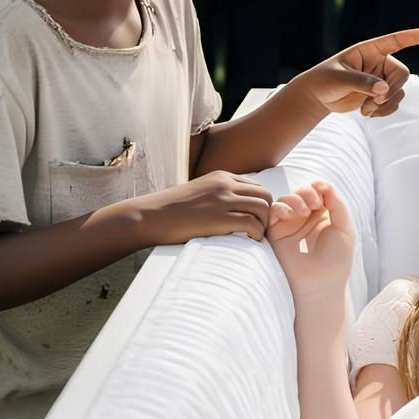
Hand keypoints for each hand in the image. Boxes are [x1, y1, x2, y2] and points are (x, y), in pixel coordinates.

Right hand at [138, 170, 273, 243]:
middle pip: (265, 195)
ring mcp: (223, 200)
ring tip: (255, 238)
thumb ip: (217, 195)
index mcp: (221, 176)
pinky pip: (252, 224)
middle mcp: (225, 184)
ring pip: (263, 208)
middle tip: (260, 231)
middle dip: (267, 214)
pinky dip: (257, 234)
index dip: (260, 204)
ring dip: (264, 225)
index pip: (256, 186)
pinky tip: (250, 242)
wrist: (150, 215)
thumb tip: (233, 210)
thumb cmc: (171, 210)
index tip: (256, 220)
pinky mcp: (219, 218)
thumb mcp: (199, 192)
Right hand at [268, 179, 354, 299]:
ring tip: (304, 212)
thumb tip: (323, 184)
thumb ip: (336, 203)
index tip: (322, 193)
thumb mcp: (344, 227)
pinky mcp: (275, 234)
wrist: (320, 284)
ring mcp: (289, 226)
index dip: (319, 188)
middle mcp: (304, 219)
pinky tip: (291, 215)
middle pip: (300, 193)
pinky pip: (272, 212)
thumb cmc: (336, 260)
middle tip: (314, 204)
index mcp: (322, 216)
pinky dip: (281, 208)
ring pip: (285, 199)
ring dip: (295, 199)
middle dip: (307, 192)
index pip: (317, 192)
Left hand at [289, 26, 418, 118]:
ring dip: (386, 104)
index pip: (396, 40)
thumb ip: (362, 82)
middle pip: (402, 74)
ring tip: (366, 110)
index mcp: (370, 50)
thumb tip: (384, 89)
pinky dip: (384, 111)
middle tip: (376, 102)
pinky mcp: (380, 95)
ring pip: (399, 91)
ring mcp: (381, 79)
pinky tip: (367, 114)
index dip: (415, 37)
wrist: (318, 96)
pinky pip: (393, 103)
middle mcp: (379, 62)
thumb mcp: (340, 78)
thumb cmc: (325, 79)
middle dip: (392, 89)